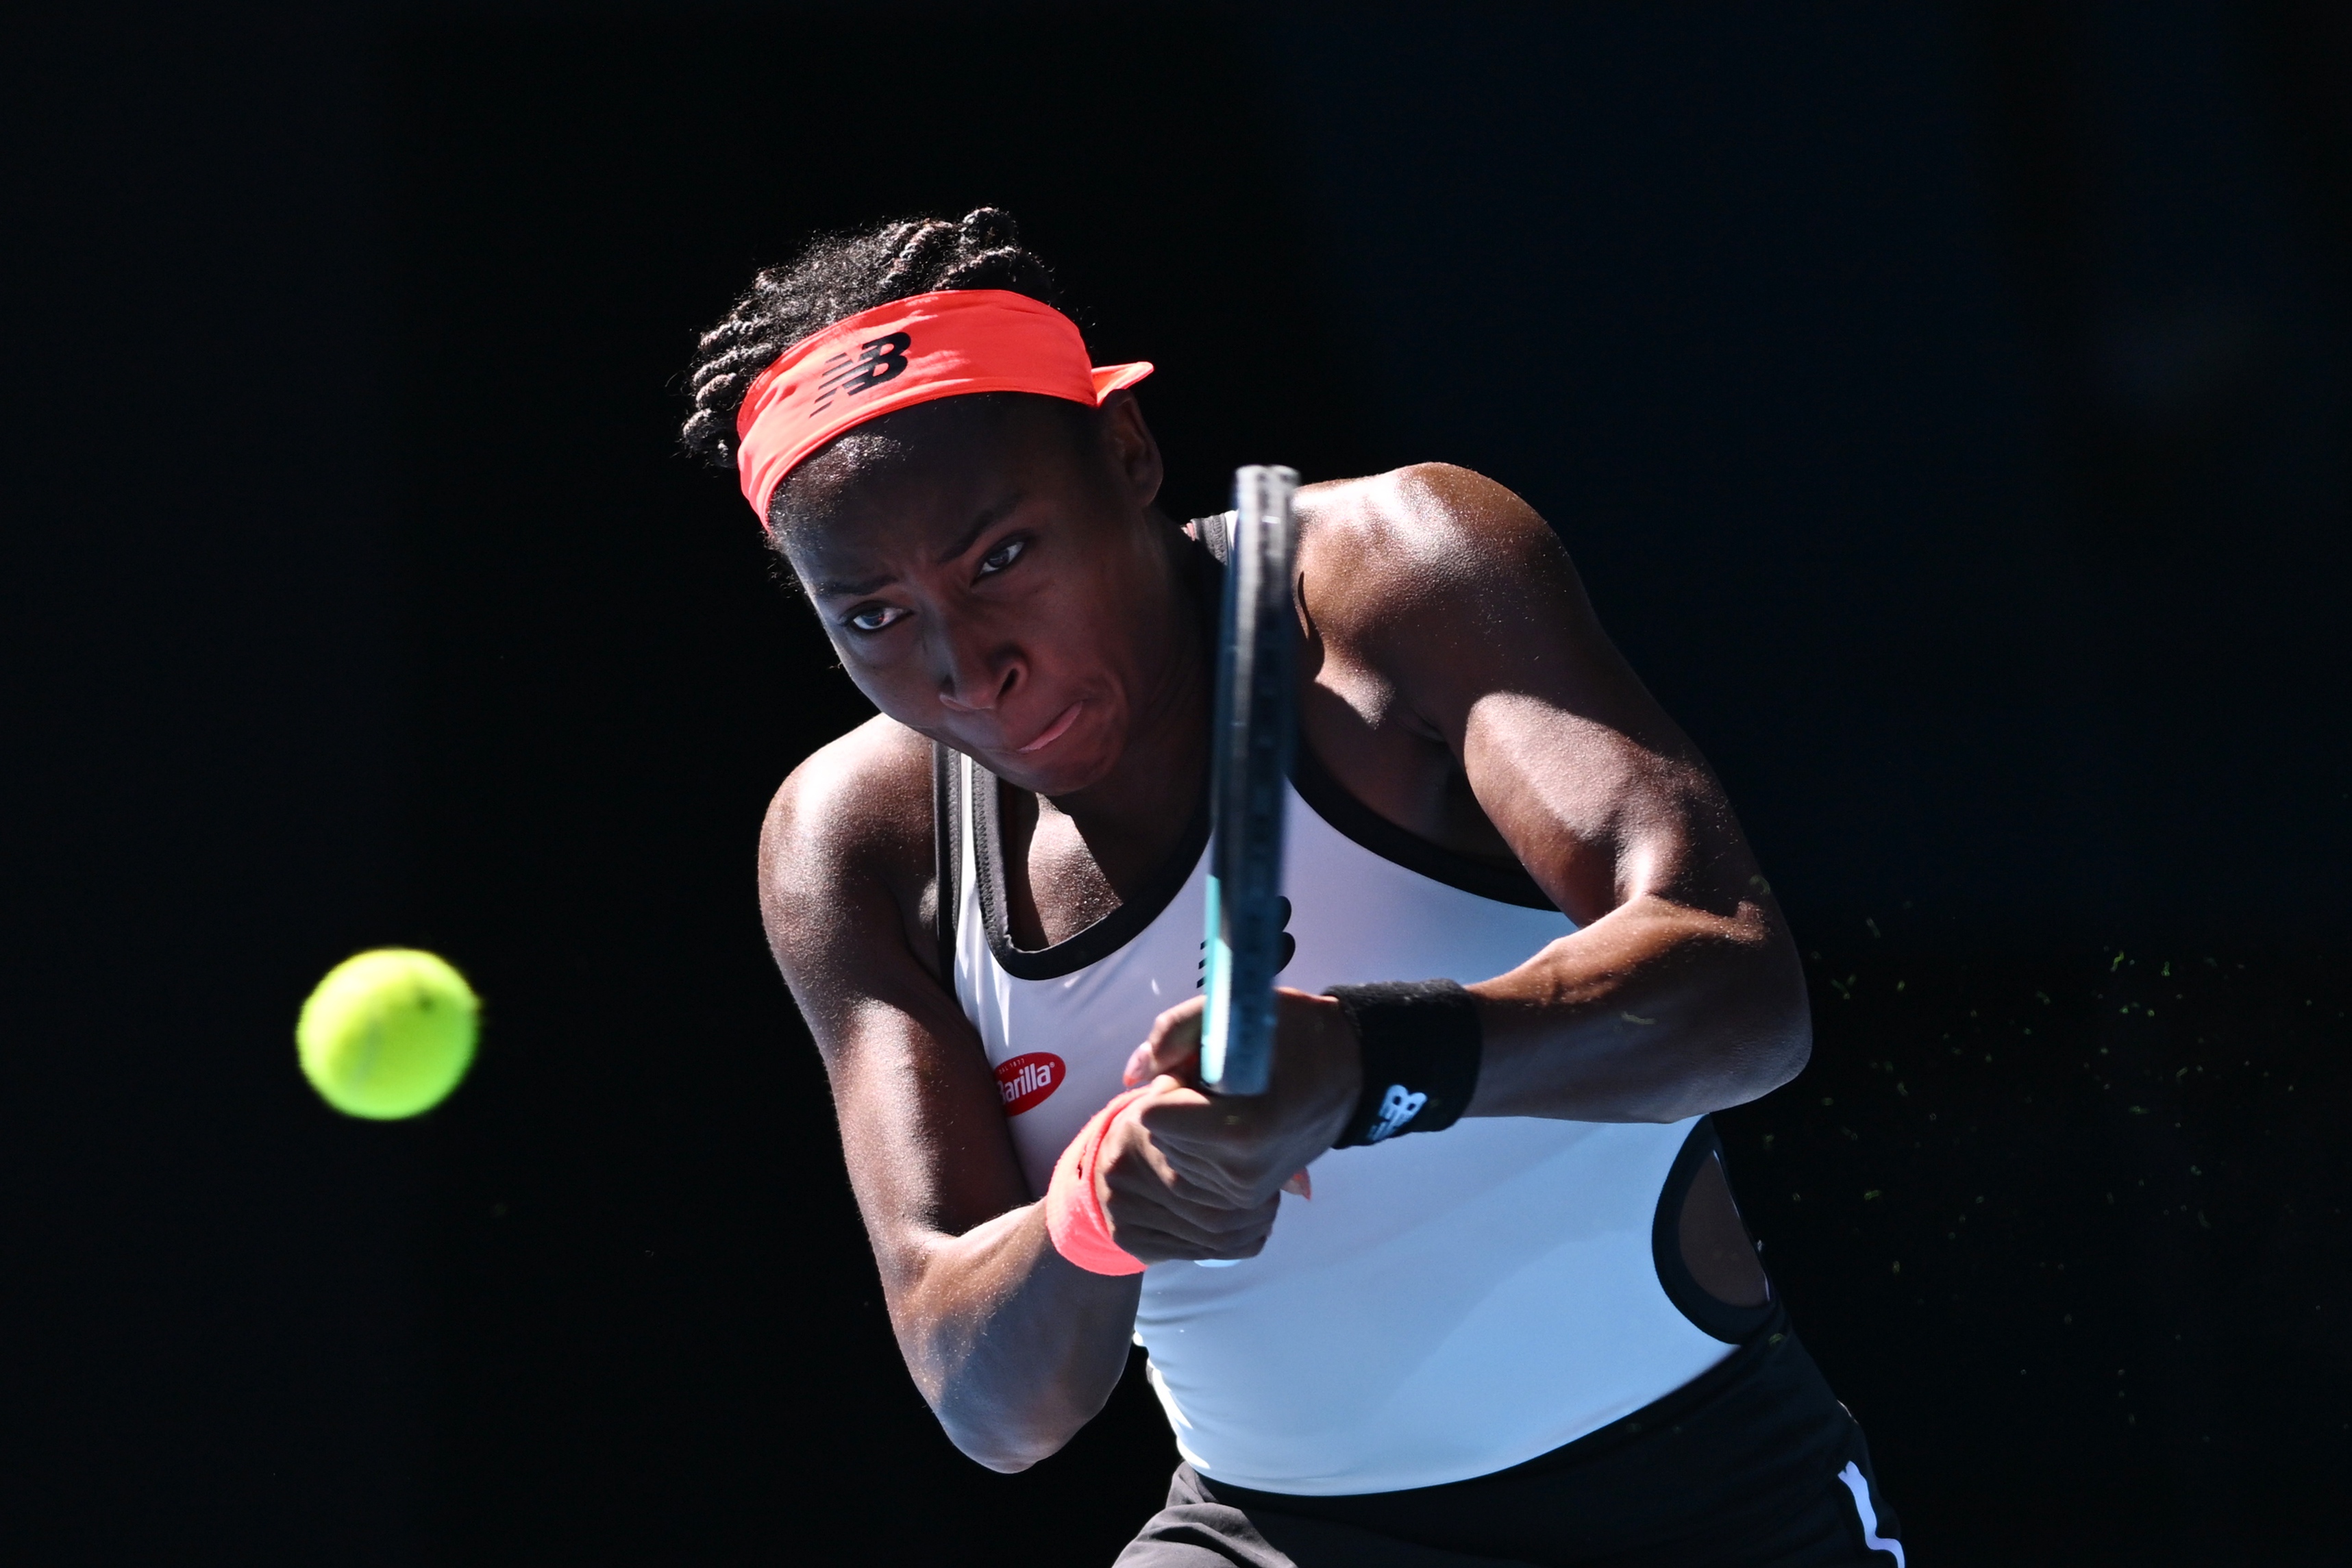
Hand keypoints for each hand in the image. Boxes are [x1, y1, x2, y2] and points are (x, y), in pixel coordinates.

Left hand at [1093, 990, 1361, 1263]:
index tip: (1204, 1069)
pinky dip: (1200, 1148)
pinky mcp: (1250, 1198)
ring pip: (1173, 1157)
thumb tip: (1133, 1074)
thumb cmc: (1296, 1033)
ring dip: (1188, 1128)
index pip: (1154, 1115)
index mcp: (1241, 1129)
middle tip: (1221, 1084)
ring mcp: (1246, 1191)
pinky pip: (1193, 1175)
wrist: (1353, 1071)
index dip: (1171, 1083)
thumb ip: (1175, 1033)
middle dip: (1177, 1106)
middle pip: (1161, 1137)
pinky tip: (1231, 1126)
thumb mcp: (1236, 1011)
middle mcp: (1241, 1172)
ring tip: (1231, 1103)